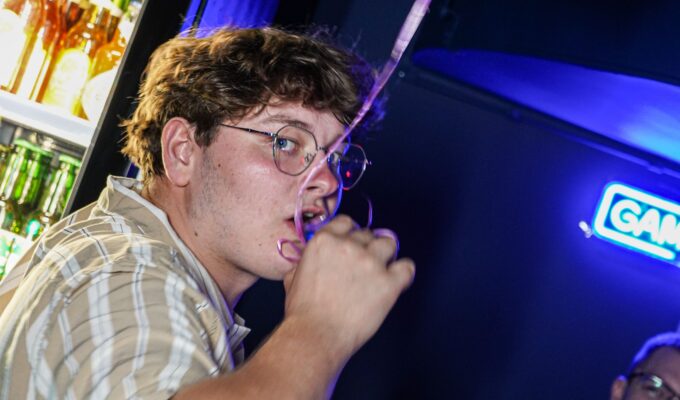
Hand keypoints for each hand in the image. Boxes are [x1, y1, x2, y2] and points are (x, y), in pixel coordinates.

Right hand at [282, 215, 414, 358]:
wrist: (317, 335)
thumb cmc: (302, 312)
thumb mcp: (293, 278)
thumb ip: (304, 262)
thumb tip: (305, 263)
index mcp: (324, 241)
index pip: (346, 223)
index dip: (350, 234)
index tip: (352, 245)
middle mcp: (349, 246)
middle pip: (368, 234)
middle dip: (366, 247)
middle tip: (363, 266)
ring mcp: (371, 263)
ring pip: (389, 243)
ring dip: (386, 254)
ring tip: (382, 270)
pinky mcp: (389, 282)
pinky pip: (407, 268)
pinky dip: (404, 273)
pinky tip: (397, 281)